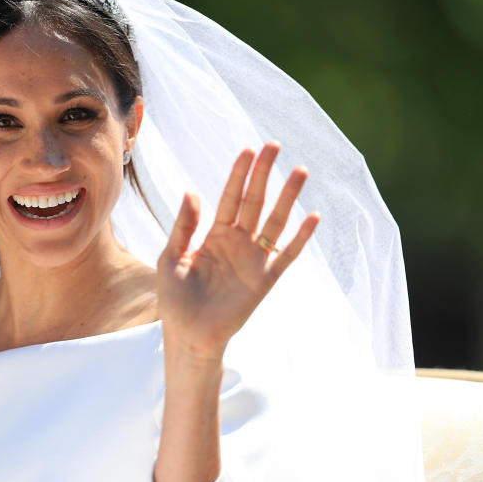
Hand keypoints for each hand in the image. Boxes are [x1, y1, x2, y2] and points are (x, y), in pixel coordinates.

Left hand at [157, 142, 319, 362]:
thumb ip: (183, 226)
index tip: (248, 150)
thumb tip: (192, 191)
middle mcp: (237, 242)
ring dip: (288, 197)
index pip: (230, 197)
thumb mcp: (170, 258)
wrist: (188, 335)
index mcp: (213, 234)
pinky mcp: (265, 280)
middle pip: (254, 201)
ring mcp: (253, 259)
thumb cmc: (175, 299)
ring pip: (274, 221)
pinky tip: (312, 217)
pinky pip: (286, 255)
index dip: (239, 174)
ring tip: (300, 171)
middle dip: (264, 174)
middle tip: (274, 145)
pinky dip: (300, 237)